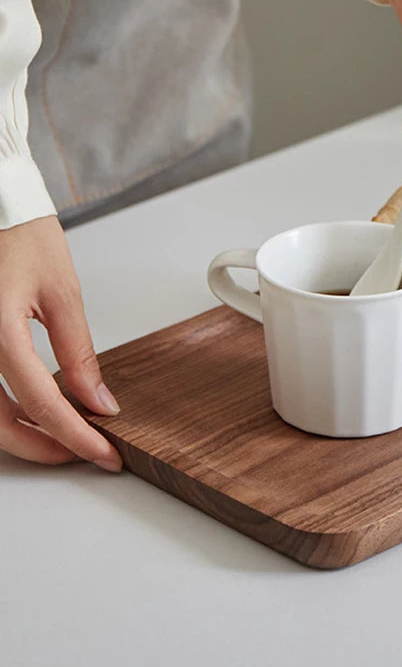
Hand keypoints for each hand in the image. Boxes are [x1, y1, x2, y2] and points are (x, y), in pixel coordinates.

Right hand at [0, 216, 121, 470]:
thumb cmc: (21, 236)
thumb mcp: (61, 293)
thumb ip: (78, 353)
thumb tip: (98, 401)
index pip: (39, 402)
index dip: (75, 435)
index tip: (105, 454)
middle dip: (45, 446)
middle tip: (88, 452)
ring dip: (22, 432)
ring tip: (67, 433)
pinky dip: (6, 408)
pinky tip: (34, 408)